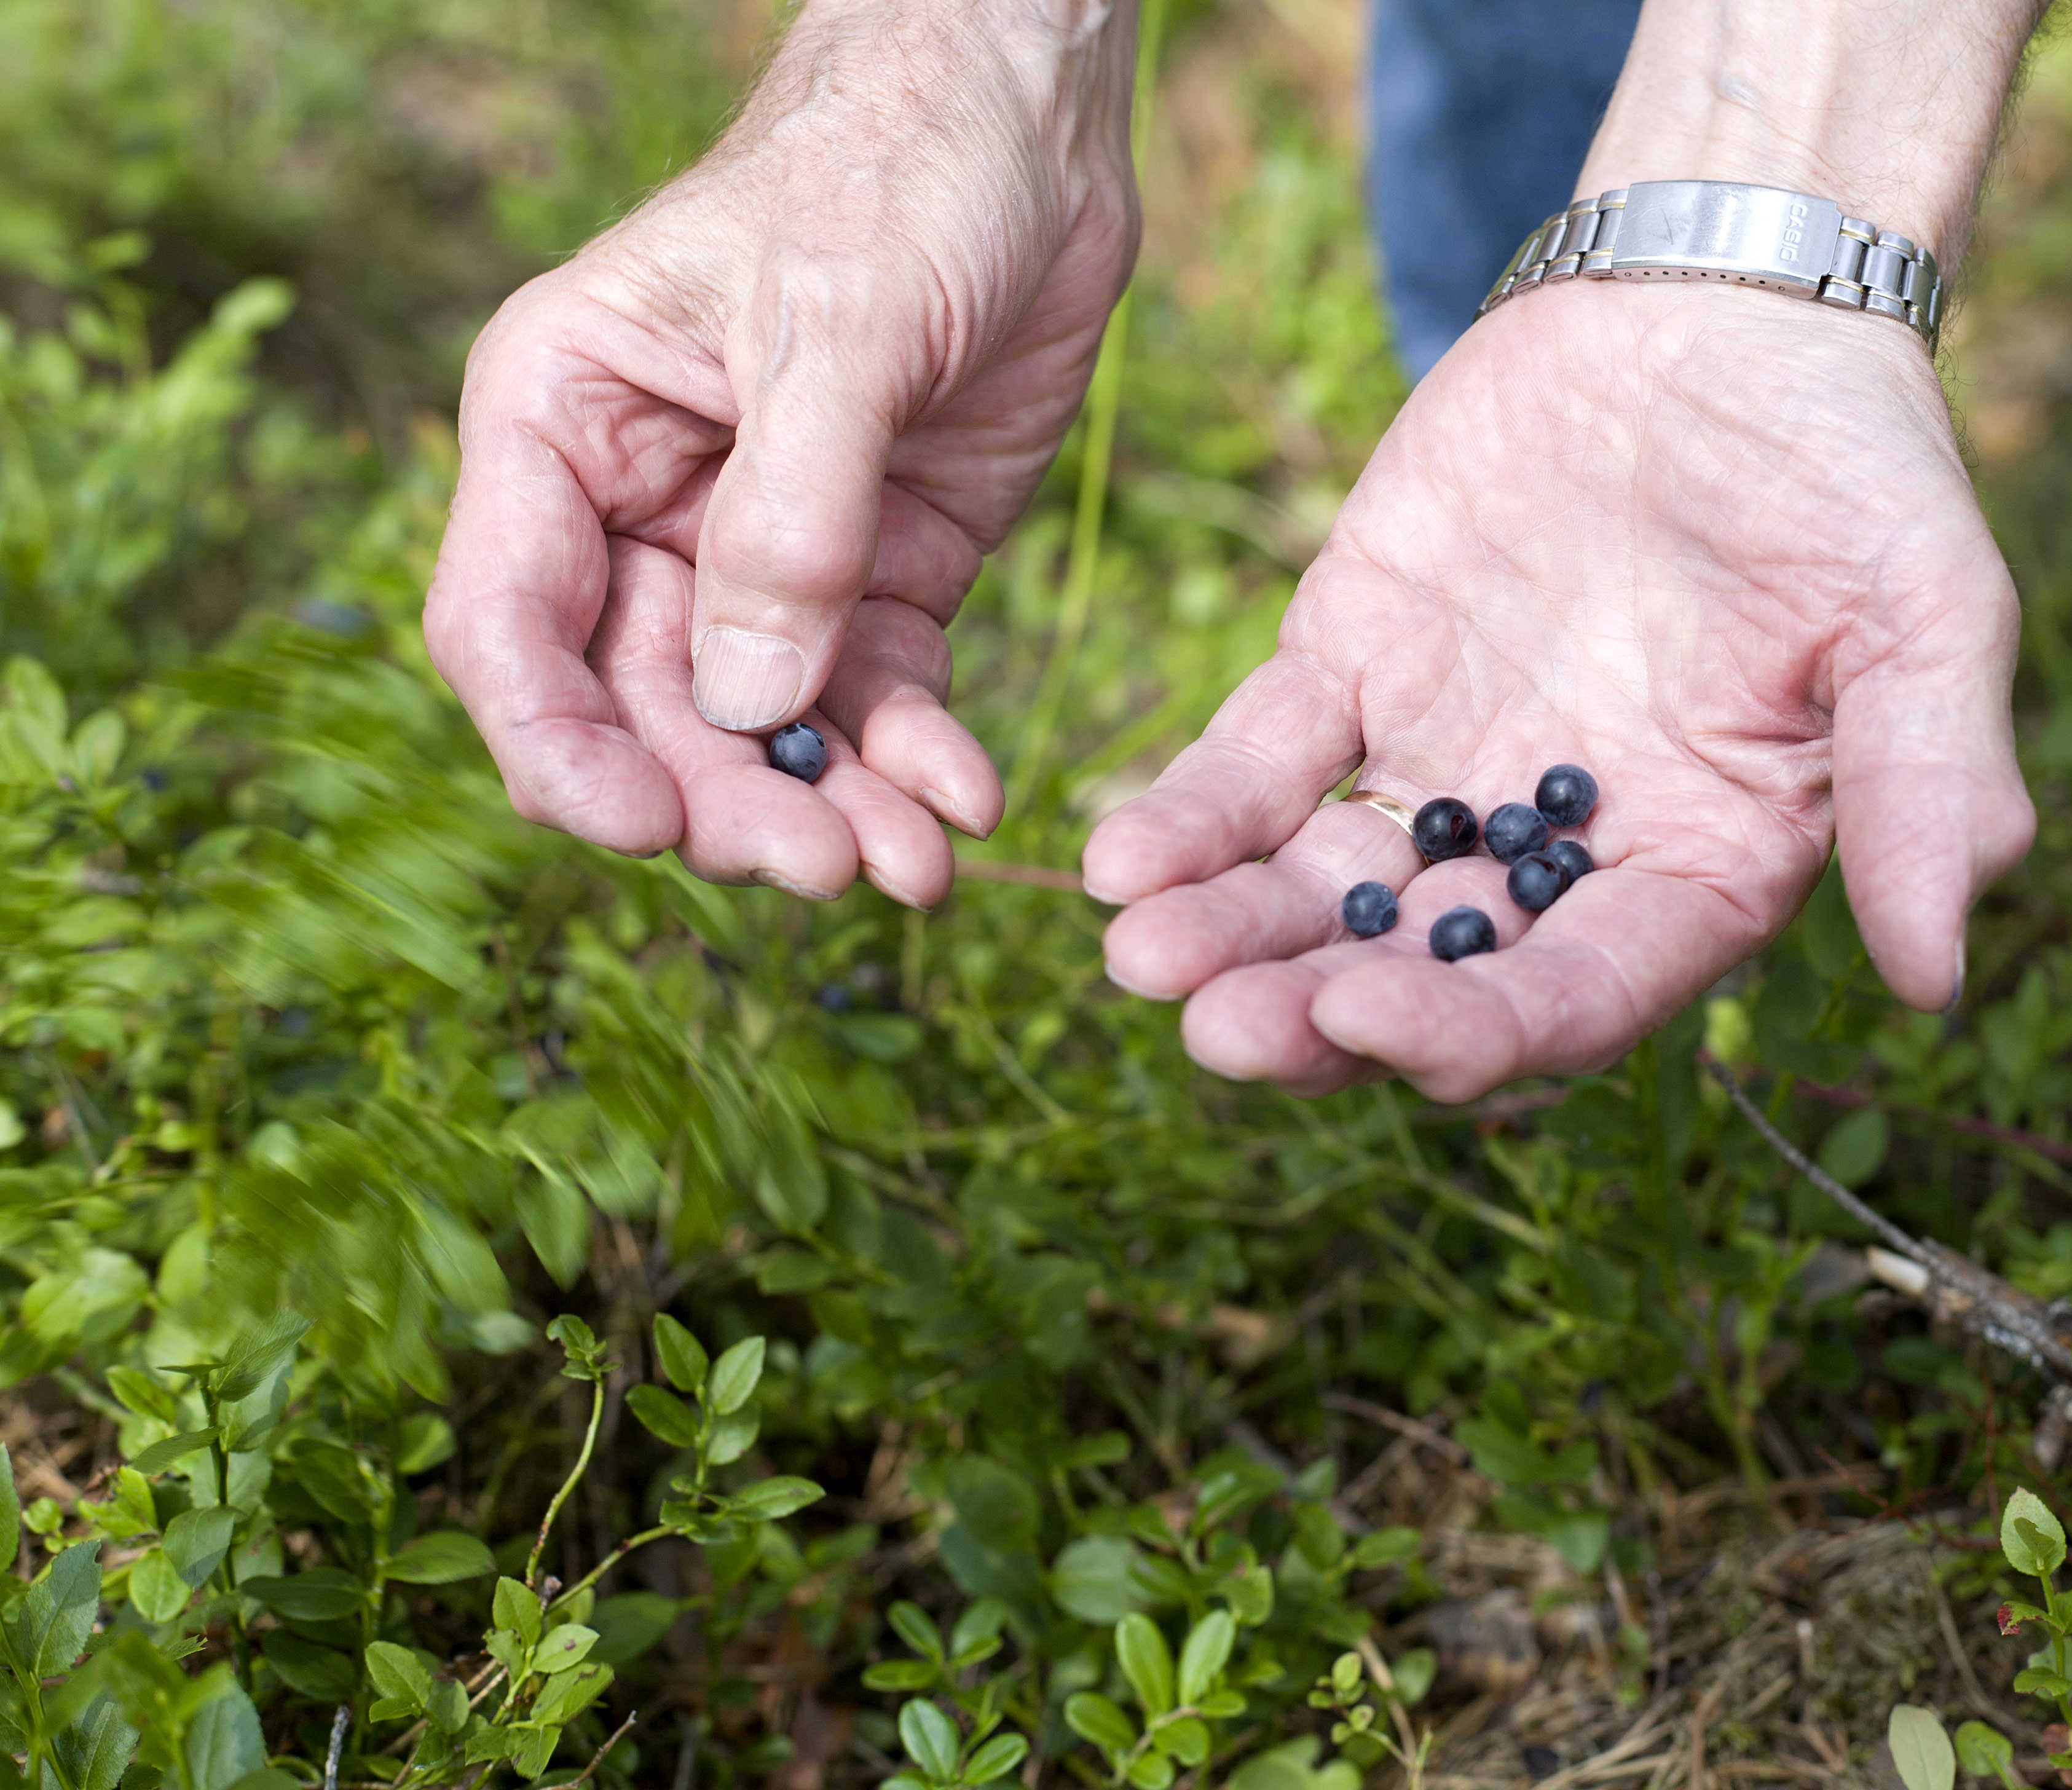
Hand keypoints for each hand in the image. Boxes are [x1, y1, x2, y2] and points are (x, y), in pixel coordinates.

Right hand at [423, 0, 1136, 902]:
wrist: (1031, 120)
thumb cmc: (897, 170)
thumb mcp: (839, 329)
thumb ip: (791, 520)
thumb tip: (746, 706)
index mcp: (563, 423)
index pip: (511, 626)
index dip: (560, 747)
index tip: (640, 830)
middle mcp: (643, 508)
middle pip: (646, 708)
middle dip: (727, 800)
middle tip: (827, 869)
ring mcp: (763, 554)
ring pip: (763, 727)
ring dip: (830, 807)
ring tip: (913, 870)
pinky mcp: (878, 572)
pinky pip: (877, 699)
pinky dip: (915, 758)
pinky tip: (968, 802)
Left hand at [1081, 284, 2034, 1101]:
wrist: (1718, 302)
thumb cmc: (1852, 467)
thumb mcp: (1928, 617)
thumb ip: (1926, 786)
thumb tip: (1937, 979)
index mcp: (1690, 873)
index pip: (1578, 997)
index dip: (1479, 1036)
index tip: (1375, 1030)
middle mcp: (1552, 853)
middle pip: (1424, 973)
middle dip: (1316, 1013)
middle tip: (1214, 1033)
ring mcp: (1438, 764)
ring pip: (1321, 890)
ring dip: (1232, 937)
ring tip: (1136, 959)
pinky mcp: (1348, 667)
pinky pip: (1257, 762)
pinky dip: (1191, 813)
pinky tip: (1120, 856)